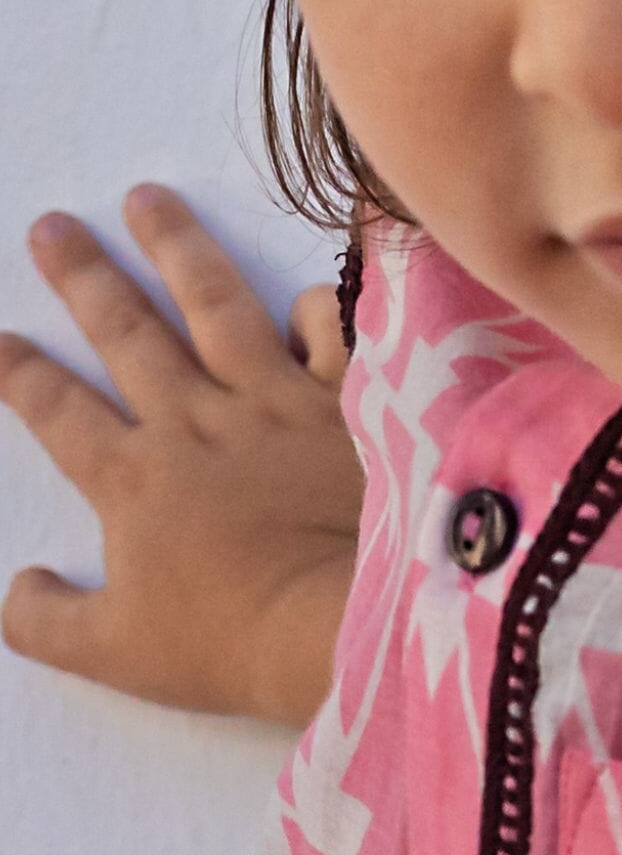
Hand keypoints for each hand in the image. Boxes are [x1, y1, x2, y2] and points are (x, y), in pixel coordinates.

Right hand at [0, 186, 363, 724]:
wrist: (354, 625)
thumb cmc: (237, 645)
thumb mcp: (118, 655)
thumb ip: (51, 623)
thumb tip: (12, 593)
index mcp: (136, 478)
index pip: (58, 412)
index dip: (20, 374)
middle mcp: (198, 420)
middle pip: (127, 332)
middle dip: (83, 276)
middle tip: (52, 226)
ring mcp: (279, 401)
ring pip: (216, 303)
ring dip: (176, 247)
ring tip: (148, 198)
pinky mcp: (354, 403)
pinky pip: (330, 332)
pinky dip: (314, 308)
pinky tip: (301, 291)